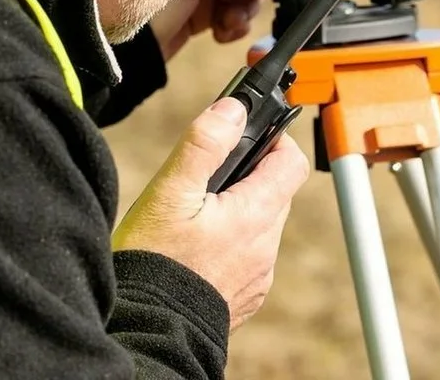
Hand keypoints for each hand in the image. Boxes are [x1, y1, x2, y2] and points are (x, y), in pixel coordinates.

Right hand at [112, 98, 310, 329]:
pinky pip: (250, 257)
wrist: (147, 330)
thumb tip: (233, 109)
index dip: (274, 141)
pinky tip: (197, 248)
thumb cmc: (155, 263)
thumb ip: (204, 144)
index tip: (248, 137)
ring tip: (196, 215)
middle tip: (210, 177)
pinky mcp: (245, 296)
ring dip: (240, 212)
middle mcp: (265, 246)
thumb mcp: (170, 191)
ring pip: (262, 226)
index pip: (292, 162)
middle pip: (276, 192)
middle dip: (250, 175)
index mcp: (255, 214)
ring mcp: (258, 274)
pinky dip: (232, 244)